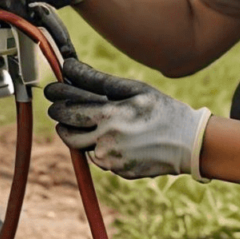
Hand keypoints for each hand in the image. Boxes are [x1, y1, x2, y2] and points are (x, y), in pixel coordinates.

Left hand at [45, 58, 211, 180]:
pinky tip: (112, 136)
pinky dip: (97, 146)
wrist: (188, 143)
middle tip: (60, 107)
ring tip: (84, 120)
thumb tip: (70, 67)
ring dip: (77, 132)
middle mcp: (106, 141)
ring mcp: (111, 160)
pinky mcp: (117, 171)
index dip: (57, 98)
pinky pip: (97, 157)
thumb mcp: (134, 89)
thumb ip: (99, 80)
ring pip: (80, 146)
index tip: (51, 90)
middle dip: (60, 117)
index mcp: (110, 116)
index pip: (69, 108)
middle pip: (67, 130)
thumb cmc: (161, 109)